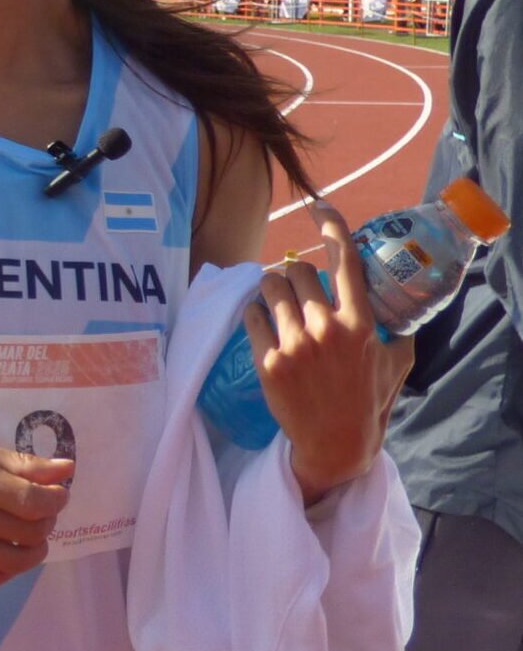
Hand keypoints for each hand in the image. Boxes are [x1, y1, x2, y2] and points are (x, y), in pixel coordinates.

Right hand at [0, 432, 72, 587]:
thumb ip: (19, 462)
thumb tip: (67, 469)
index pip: (32, 501)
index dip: (56, 500)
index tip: (58, 493)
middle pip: (27, 532)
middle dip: (47, 523)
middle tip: (44, 512)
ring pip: (12, 561)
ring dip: (35, 550)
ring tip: (32, 535)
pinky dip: (9, 569)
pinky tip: (9, 551)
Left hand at [244, 203, 414, 503]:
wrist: (335, 445)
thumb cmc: (367, 400)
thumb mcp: (396, 361)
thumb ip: (397, 326)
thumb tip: (398, 297)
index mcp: (360, 322)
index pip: (344, 259)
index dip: (331, 224)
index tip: (318, 206)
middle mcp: (327, 328)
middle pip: (295, 269)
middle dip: (292, 273)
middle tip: (293, 288)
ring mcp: (295, 344)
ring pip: (269, 286)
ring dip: (270, 288)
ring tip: (275, 301)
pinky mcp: (268, 361)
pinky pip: (251, 315)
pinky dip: (254, 313)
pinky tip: (262, 323)